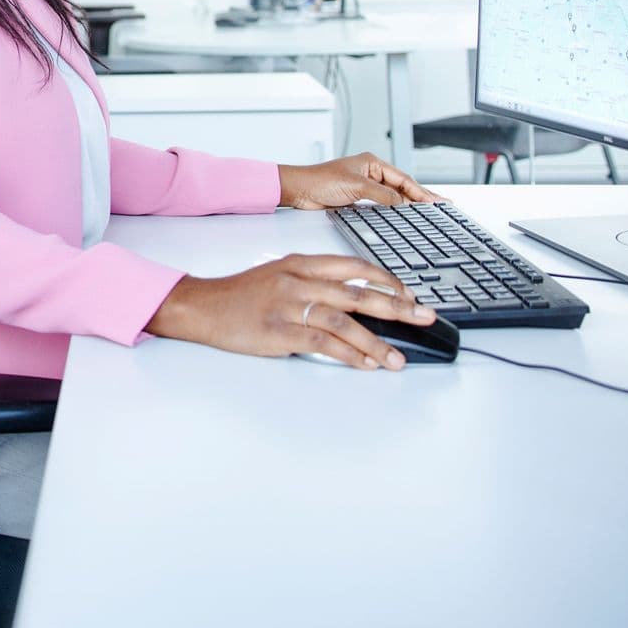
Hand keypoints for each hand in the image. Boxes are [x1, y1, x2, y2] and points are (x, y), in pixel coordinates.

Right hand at [147, 255, 438, 369]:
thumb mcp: (279, 275)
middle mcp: (299, 281)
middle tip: (424, 317)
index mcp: (301, 263)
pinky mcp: (279, 331)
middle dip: (397, 306)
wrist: (203, 306)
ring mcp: (289, 306)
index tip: (409, 294)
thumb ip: (314, 283)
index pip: (354, 267)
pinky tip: (364, 364)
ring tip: (396, 359)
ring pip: (345, 321)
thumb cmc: (240, 295)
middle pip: (358, 292)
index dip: (386, 280)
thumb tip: (355, 302)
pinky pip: (323, 343)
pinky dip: (348, 355)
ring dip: (375, 343)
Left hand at [278, 152, 440, 208]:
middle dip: (420, 197)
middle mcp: (370, 173)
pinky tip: (403, 217)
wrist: (299, 191)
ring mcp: (364, 187)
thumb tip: (402, 203)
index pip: (403, 178)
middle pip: (401, 187)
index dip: (420, 191)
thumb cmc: (320, 181)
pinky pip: (382, 206)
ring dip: (409, 205)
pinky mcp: (358, 199)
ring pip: (393, 197)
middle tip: (441, 206)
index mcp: (371, 163)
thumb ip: (382, 195)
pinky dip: (394, 211)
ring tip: (428, 213)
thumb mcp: (356, 187)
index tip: (436, 201)